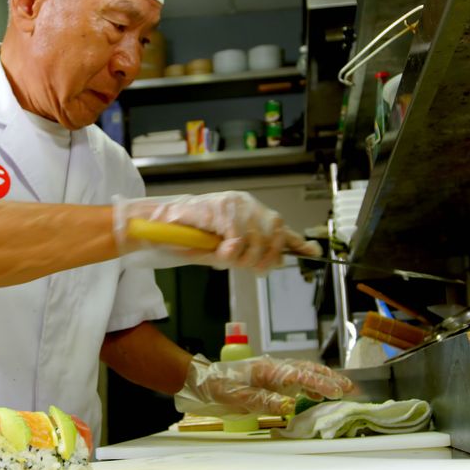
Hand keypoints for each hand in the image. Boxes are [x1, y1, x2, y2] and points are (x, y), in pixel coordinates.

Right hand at [113, 192, 321, 269]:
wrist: (158, 227)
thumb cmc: (188, 238)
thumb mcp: (224, 249)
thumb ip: (250, 252)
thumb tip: (278, 259)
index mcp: (249, 212)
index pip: (280, 226)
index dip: (296, 241)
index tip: (311, 251)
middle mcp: (245, 204)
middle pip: (274, 233)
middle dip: (264, 258)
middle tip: (246, 266)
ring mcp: (232, 203)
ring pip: (258, 237)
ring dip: (245, 256)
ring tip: (227, 258)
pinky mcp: (219, 208)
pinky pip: (237, 236)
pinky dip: (231, 250)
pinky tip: (221, 252)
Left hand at [173, 354, 355, 417]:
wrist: (203, 378)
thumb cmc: (219, 386)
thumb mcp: (239, 398)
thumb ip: (264, 401)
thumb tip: (289, 407)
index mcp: (269, 370)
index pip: (301, 376)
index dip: (321, 384)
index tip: (338, 391)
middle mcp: (275, 367)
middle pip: (308, 369)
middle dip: (330, 378)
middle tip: (350, 388)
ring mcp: (274, 370)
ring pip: (305, 371)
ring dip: (323, 379)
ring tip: (341, 388)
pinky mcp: (270, 376)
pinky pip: (296, 377)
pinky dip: (311, 383)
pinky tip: (316, 393)